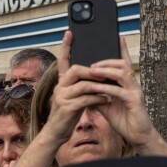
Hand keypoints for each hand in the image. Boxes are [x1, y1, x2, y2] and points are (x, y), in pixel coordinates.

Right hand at [42, 31, 113, 145]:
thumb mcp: (74, 97)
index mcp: (62, 82)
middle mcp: (60, 87)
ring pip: (82, 85)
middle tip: (104, 74)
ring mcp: (62, 98)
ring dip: (99, 86)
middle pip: (75, 70)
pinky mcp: (67, 108)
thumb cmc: (68, 114)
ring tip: (110, 88)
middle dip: (92, 71)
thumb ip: (82, 85)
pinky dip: (98, 98)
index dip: (66, 47)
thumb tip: (97, 74)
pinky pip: (85, 99)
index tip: (69, 33)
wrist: (56, 133)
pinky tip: (107, 99)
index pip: (62, 61)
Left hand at [85, 37, 159, 148]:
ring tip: (92, 71)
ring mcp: (135, 91)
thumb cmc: (123, 120)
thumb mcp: (106, 105)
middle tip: (91, 63)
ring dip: (105, 71)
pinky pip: (120, 91)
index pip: (123, 62)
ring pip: (121, 74)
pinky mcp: (135, 101)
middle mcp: (133, 84)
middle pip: (122, 64)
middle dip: (106, 61)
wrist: (137, 136)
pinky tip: (97, 88)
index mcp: (126, 83)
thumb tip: (83, 88)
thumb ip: (97, 95)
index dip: (121, 49)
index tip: (116, 36)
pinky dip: (107, 88)